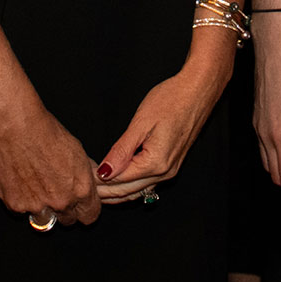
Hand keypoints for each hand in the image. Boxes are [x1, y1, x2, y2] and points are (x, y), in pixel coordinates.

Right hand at [0, 101, 100, 226]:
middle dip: (65, 210)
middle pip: (68, 221)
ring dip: (42, 207)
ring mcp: (37, 206)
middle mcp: (61, 202)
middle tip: (56, 191)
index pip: (90, 217)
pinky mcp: (15, 205)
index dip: (85, 210)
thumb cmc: (48, 133)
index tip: (80, 205)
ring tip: (37, 183)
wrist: (17, 127)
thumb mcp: (78, 152)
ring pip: (44, 219)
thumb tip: (94, 182)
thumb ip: (86, 174)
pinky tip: (21, 180)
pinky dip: (22, 200)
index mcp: (81, 190)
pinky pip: (22, 211)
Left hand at [97, 52, 232, 203]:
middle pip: (128, 191)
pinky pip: (148, 183)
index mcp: (155, 163)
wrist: (198, 89)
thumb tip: (104, 172)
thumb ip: (121, 151)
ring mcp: (171, 169)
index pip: (119, 181)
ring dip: (117, 192)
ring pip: (139, 190)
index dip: (98, 180)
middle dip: (105, 192)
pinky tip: (119, 180)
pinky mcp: (173, 163)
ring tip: (96, 188)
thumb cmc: (172, 99)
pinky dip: (131, 185)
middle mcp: (165, 172)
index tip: (82, 176)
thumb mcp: (141, 123)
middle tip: (84, 186)